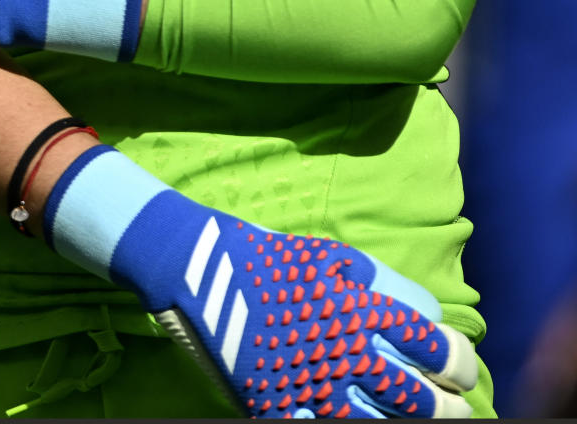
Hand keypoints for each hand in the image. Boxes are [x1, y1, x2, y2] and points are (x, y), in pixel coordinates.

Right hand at [45, 147, 476, 418]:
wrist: (200, 270)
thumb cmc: (266, 256)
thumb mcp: (326, 255)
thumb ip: (373, 284)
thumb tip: (417, 312)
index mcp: (358, 307)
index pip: (428, 344)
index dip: (456, 362)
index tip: (464, 369)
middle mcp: (343, 350)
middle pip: (415, 397)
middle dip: (448, 410)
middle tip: (462, 412)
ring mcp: (311, 385)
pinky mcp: (279, 408)